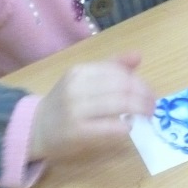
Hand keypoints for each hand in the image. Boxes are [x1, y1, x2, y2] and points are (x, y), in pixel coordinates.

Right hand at [29, 53, 153, 160]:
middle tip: (153, 105)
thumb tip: (138, 55)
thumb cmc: (64, 103)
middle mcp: (76, 88)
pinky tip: (129, 127)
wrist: (34, 128)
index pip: (119, 72)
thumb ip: (110, 68)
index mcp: (80, 71)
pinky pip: (110, 127)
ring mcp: (75, 110)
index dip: (140, 82)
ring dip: (140, 109)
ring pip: (120, 104)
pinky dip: (125, 126)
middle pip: (123, 87)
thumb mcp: (83, 80)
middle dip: (144, 95)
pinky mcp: (76, 132)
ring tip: (147, 114)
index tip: (149, 92)